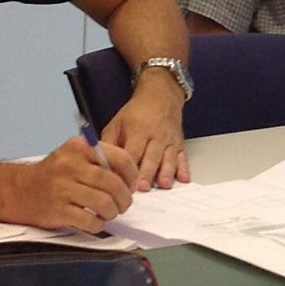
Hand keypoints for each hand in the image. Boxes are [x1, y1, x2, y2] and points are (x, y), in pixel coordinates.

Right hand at [15, 137, 137, 231]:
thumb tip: (130, 179)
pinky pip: (90, 221)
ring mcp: (62, 188)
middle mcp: (70, 165)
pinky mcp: (57, 210)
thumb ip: (100, 161)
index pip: (120, 158)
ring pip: (104, 203)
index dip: (132, 175)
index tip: (131, 186)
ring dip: (112, 212)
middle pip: (114, 184)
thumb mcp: (74, 156)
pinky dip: (98, 225)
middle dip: (125, 199)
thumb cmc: (53, 175)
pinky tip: (94, 222)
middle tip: (123, 205)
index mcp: (79, 147)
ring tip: (109, 213)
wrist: (19, 190)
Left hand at [99, 77, 190, 191]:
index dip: (127, 167)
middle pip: (151, 157)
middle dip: (147, 173)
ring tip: (163, 185)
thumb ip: (109, 144)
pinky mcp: (179, 146)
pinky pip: (183, 158)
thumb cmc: (137, 113)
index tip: (122, 182)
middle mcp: (155, 136)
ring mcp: (169, 142)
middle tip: (142, 188)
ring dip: (166, 173)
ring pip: (168, 159)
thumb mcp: (117, 124)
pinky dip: (184, 169)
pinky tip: (183, 178)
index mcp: (138, 131)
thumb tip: (100, 164)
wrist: (160, 98)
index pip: (132, 151)